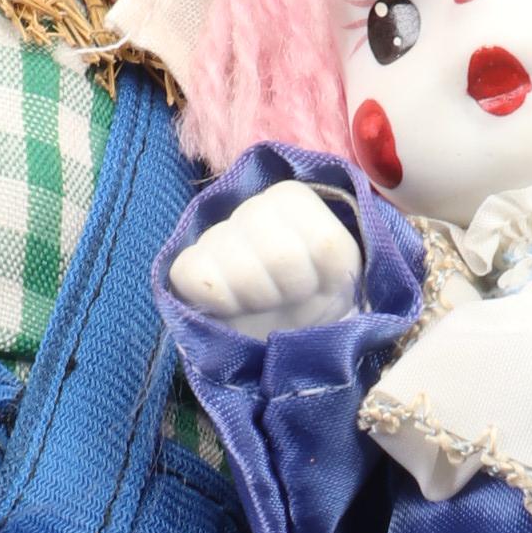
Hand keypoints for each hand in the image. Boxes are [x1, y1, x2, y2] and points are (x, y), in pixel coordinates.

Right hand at [165, 179, 361, 341]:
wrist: (278, 334)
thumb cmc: (314, 299)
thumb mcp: (345, 271)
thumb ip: (338, 248)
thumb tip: (335, 243)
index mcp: (294, 199)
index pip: (324, 242)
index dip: (324, 277)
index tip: (318, 286)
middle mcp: (253, 206)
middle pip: (283, 256)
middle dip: (292, 291)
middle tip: (287, 299)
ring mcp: (216, 234)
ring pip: (244, 271)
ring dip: (260, 300)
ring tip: (262, 303)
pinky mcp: (187, 266)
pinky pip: (201, 280)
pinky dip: (223, 302)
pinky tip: (233, 306)